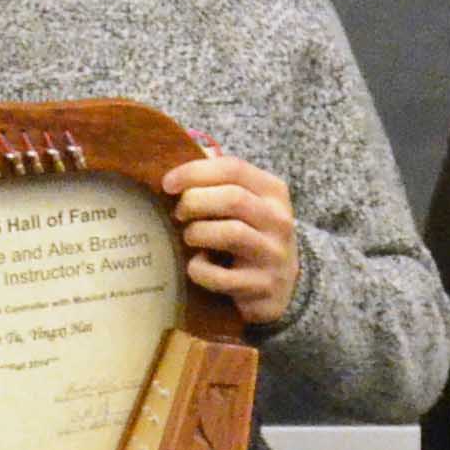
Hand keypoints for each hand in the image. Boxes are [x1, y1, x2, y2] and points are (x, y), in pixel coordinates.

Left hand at [163, 146, 299, 324]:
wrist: (282, 289)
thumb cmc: (250, 238)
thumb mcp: (246, 205)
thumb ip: (220, 182)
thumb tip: (185, 160)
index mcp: (273, 191)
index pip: (234, 168)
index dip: (195, 172)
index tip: (167, 183)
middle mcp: (278, 220)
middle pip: (232, 198)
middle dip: (194, 203)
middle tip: (178, 214)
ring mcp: (273, 254)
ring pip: (231, 232)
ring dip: (198, 233)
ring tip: (189, 238)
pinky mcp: (262, 286)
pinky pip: (221, 276)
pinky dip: (199, 270)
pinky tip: (197, 267)